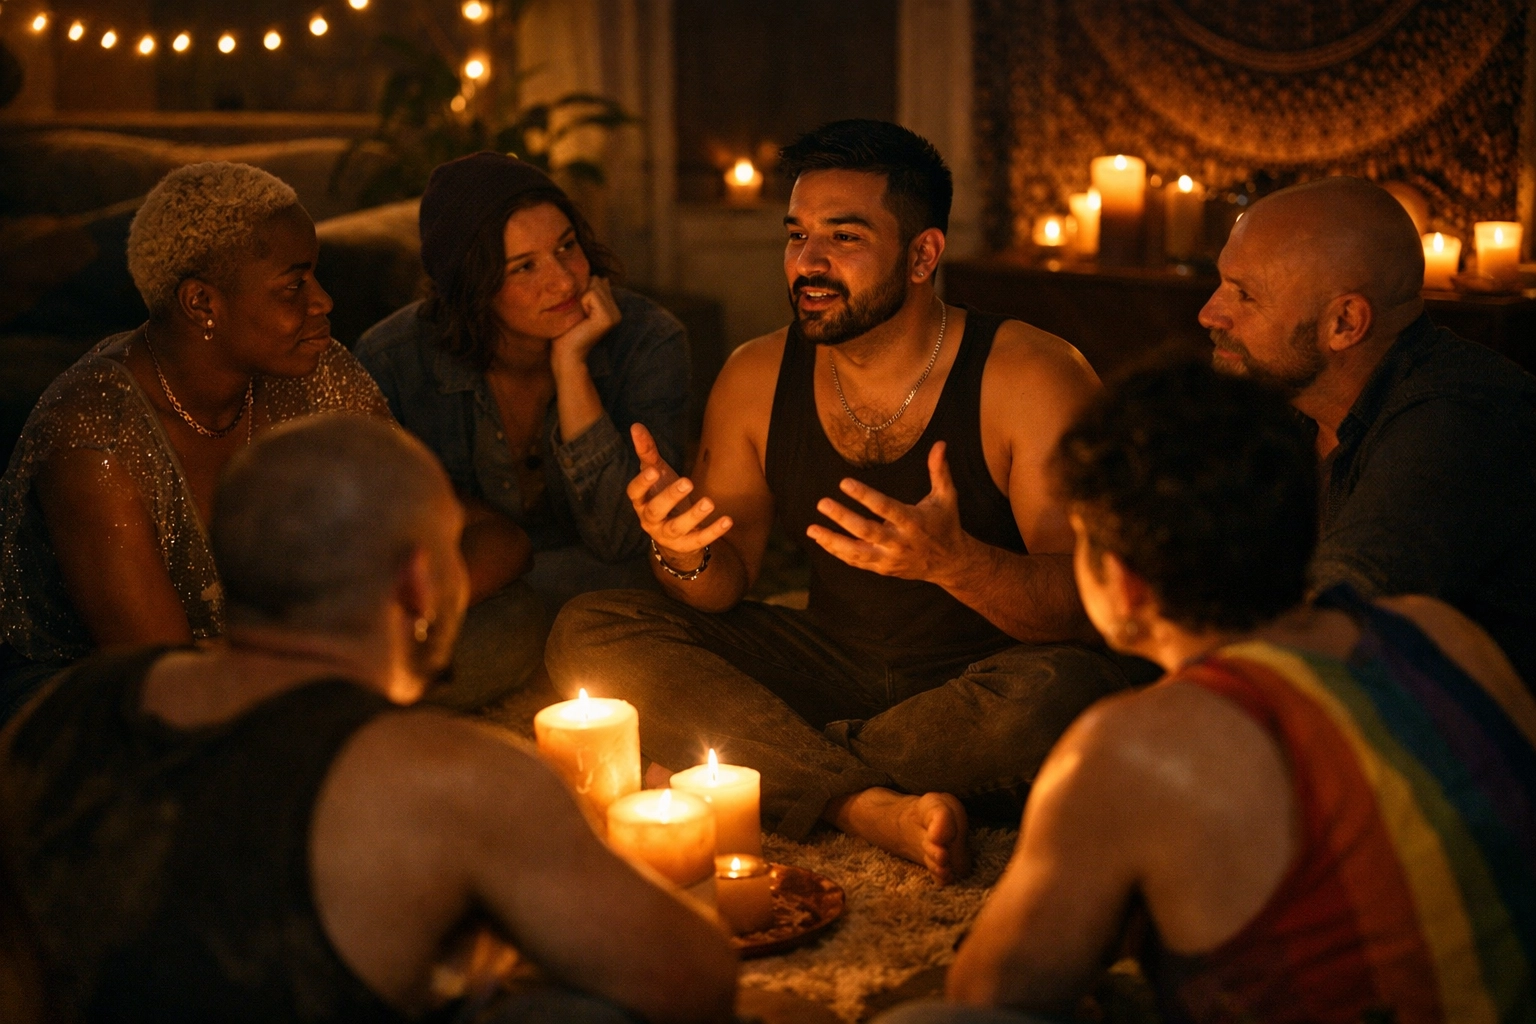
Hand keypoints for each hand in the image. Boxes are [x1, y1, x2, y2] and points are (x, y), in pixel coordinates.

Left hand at [550, 277, 621, 370]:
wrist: (566, 354)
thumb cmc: (566, 331)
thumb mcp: (578, 307)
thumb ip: (590, 293)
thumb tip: (602, 277)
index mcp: (611, 308)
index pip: (597, 281)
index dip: (582, 291)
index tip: (578, 311)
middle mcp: (616, 311)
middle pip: (596, 280)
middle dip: (582, 293)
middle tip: (578, 315)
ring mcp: (614, 315)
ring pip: (594, 285)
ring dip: (581, 298)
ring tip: (579, 316)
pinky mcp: (608, 318)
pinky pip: (591, 294)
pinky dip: (582, 303)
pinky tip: (581, 319)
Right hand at [626, 423, 732, 566]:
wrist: (673, 535)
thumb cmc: (662, 496)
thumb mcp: (657, 474)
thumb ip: (648, 452)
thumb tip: (636, 426)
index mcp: (641, 502)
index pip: (635, 493)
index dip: (642, 482)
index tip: (653, 469)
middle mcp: (650, 521)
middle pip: (656, 510)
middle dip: (670, 497)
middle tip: (687, 482)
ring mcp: (667, 535)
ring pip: (677, 528)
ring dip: (693, 516)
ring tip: (709, 502)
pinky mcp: (686, 545)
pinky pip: (699, 540)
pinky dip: (713, 531)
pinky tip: (727, 520)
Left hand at [807, 441, 969, 582]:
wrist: (951, 562)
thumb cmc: (946, 524)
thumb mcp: (946, 496)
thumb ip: (939, 470)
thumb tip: (940, 443)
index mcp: (913, 522)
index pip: (885, 508)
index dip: (864, 496)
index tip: (844, 483)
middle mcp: (900, 542)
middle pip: (866, 530)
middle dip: (843, 518)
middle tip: (822, 503)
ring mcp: (890, 558)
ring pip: (857, 552)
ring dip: (833, 540)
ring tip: (811, 529)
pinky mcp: (883, 568)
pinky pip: (856, 561)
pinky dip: (838, 552)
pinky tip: (822, 540)